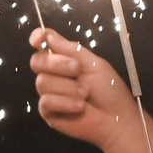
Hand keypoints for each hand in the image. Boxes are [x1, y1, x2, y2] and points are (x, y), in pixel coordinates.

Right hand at [30, 28, 130, 145]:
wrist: (115, 117)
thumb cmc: (109, 89)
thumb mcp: (94, 64)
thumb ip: (71, 49)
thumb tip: (49, 35)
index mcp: (65, 60)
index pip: (44, 46)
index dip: (38, 39)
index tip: (39, 39)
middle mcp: (54, 75)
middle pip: (37, 61)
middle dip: (56, 64)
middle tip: (76, 70)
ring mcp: (49, 93)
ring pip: (42, 82)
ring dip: (67, 87)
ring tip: (85, 94)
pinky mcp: (48, 112)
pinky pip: (46, 101)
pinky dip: (65, 102)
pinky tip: (80, 106)